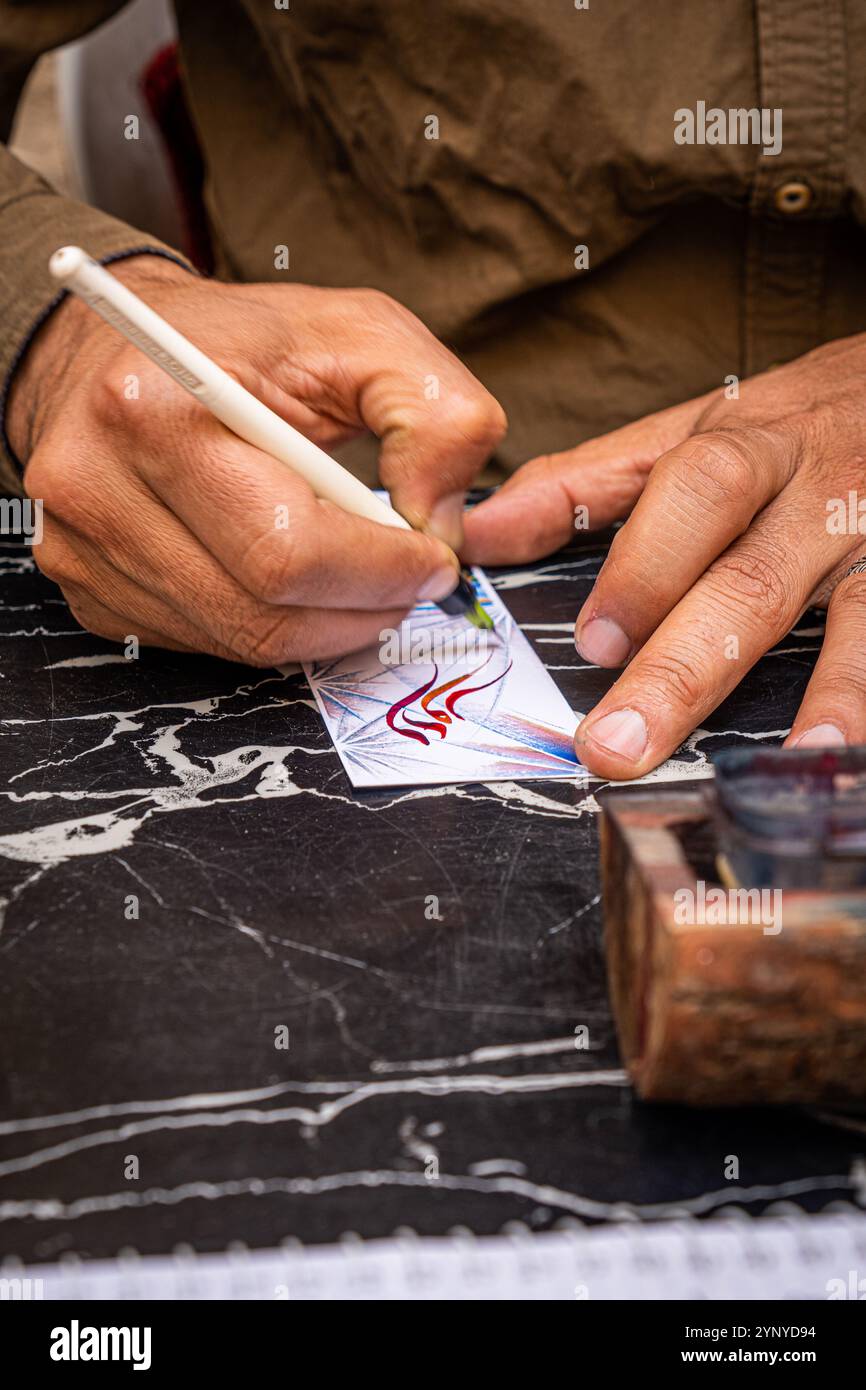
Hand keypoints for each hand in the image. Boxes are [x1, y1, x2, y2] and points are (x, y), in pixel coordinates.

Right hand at [8, 257, 504, 663]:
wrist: (111, 348)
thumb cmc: (236, 342)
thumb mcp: (359, 333)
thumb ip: (434, 412)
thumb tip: (442, 522)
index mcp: (158, 408)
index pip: (288, 549)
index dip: (380, 572)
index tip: (431, 559)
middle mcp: (99, 486)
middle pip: (264, 613)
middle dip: (362, 608)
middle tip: (407, 579)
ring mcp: (81, 548)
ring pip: (239, 642)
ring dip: (324, 625)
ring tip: (359, 575)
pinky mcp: (86, 588)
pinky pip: (205, 643)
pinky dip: (270, 623)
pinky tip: (291, 578)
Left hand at [464, 336, 865, 776]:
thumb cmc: (793, 422)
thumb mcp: (692, 431)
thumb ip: (587, 484)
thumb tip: (478, 532)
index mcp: (749, 448)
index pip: (694, 493)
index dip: (644, 566)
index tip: (595, 643)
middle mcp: (818, 495)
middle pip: (751, 579)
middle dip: (683, 665)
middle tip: (618, 745)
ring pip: (858, 618)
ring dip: (830, 691)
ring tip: (794, 761)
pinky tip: (846, 757)